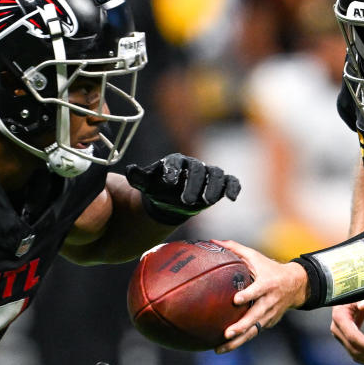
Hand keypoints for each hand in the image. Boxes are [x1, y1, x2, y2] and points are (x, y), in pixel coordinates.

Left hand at [125, 153, 240, 222]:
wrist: (169, 202)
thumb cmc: (157, 190)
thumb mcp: (145, 184)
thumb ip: (137, 176)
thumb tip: (130, 169)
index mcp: (175, 162)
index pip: (177, 162)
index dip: (174, 170)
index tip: (169, 182)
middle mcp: (194, 166)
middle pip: (198, 169)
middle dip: (194, 184)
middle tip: (186, 201)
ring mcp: (208, 175)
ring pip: (216, 174)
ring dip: (213, 187)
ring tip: (207, 201)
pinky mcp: (219, 185)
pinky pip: (231, 182)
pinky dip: (233, 188)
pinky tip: (231, 198)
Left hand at [213, 240, 308, 352]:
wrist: (296, 285)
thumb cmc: (270, 269)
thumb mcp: (256, 256)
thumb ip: (235, 249)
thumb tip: (213, 242)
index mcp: (267, 284)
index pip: (258, 291)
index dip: (248, 295)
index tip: (236, 300)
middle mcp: (269, 302)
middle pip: (255, 317)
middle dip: (241, 327)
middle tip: (227, 333)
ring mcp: (270, 315)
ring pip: (253, 330)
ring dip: (237, 341)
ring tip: (219, 349)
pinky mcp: (268, 323)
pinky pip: (253, 333)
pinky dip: (240, 341)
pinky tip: (224, 347)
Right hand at [331, 299, 363, 364]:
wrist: (341, 299)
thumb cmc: (350, 294)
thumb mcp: (356, 293)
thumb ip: (361, 298)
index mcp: (340, 319)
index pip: (353, 336)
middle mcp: (338, 331)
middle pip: (356, 349)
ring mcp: (341, 338)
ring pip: (358, 356)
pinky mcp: (346, 342)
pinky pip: (358, 355)